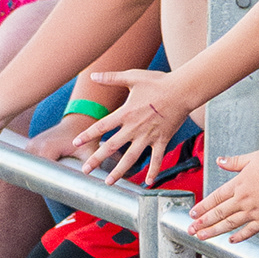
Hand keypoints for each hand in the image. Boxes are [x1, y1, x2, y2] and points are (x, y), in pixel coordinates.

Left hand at [63, 66, 189, 176]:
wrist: (182, 90)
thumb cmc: (158, 82)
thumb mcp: (132, 77)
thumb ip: (111, 78)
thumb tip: (93, 75)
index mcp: (125, 113)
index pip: (101, 126)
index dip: (87, 135)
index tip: (76, 143)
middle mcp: (134, 128)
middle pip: (112, 146)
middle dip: (97, 159)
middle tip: (86, 170)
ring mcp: (148, 136)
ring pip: (131, 158)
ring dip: (119, 171)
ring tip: (109, 182)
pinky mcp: (162, 140)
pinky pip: (157, 159)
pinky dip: (153, 171)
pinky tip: (148, 182)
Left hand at [188, 148, 258, 242]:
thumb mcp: (253, 158)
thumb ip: (235, 162)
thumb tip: (220, 160)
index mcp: (238, 184)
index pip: (215, 197)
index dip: (203, 206)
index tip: (192, 214)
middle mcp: (243, 199)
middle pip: (218, 213)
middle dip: (202, 223)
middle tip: (191, 230)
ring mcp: (254, 210)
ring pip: (230, 223)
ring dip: (214, 231)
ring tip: (202, 237)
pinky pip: (249, 231)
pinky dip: (239, 237)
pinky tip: (231, 241)